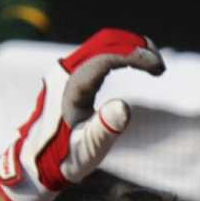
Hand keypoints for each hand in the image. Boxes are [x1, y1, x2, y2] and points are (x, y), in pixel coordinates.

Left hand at [0, 28, 163, 200]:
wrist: (39, 159)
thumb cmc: (65, 158)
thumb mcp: (87, 150)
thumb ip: (105, 129)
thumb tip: (125, 107)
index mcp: (70, 87)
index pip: (105, 57)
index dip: (134, 56)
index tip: (158, 68)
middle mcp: (66, 71)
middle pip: (105, 41)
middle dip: (136, 46)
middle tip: (160, 66)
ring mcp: (67, 70)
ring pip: (102, 43)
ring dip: (130, 47)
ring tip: (155, 65)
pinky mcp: (72, 74)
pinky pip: (99, 52)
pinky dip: (121, 52)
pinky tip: (137, 63)